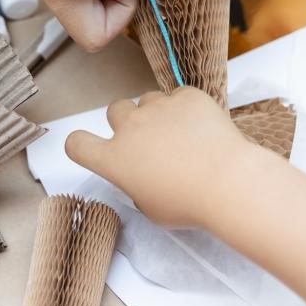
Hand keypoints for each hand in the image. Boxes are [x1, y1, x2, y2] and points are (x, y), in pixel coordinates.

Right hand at [65, 87, 252, 226]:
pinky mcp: (187, 96)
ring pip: (148, 100)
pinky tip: (202, 128)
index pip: (77, 143)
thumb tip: (143, 177)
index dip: (81, 144)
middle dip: (127, 121)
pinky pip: (180, 96)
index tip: (92, 148)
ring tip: (181, 134)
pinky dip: (187, 108)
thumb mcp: (152, 209)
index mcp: (114, 160)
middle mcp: (129, 128)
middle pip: (114, 110)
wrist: (228, 182)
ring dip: (157, 113)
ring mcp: (158, 107)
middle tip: (148, 140)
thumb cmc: (190, 204)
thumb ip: (137, 186)